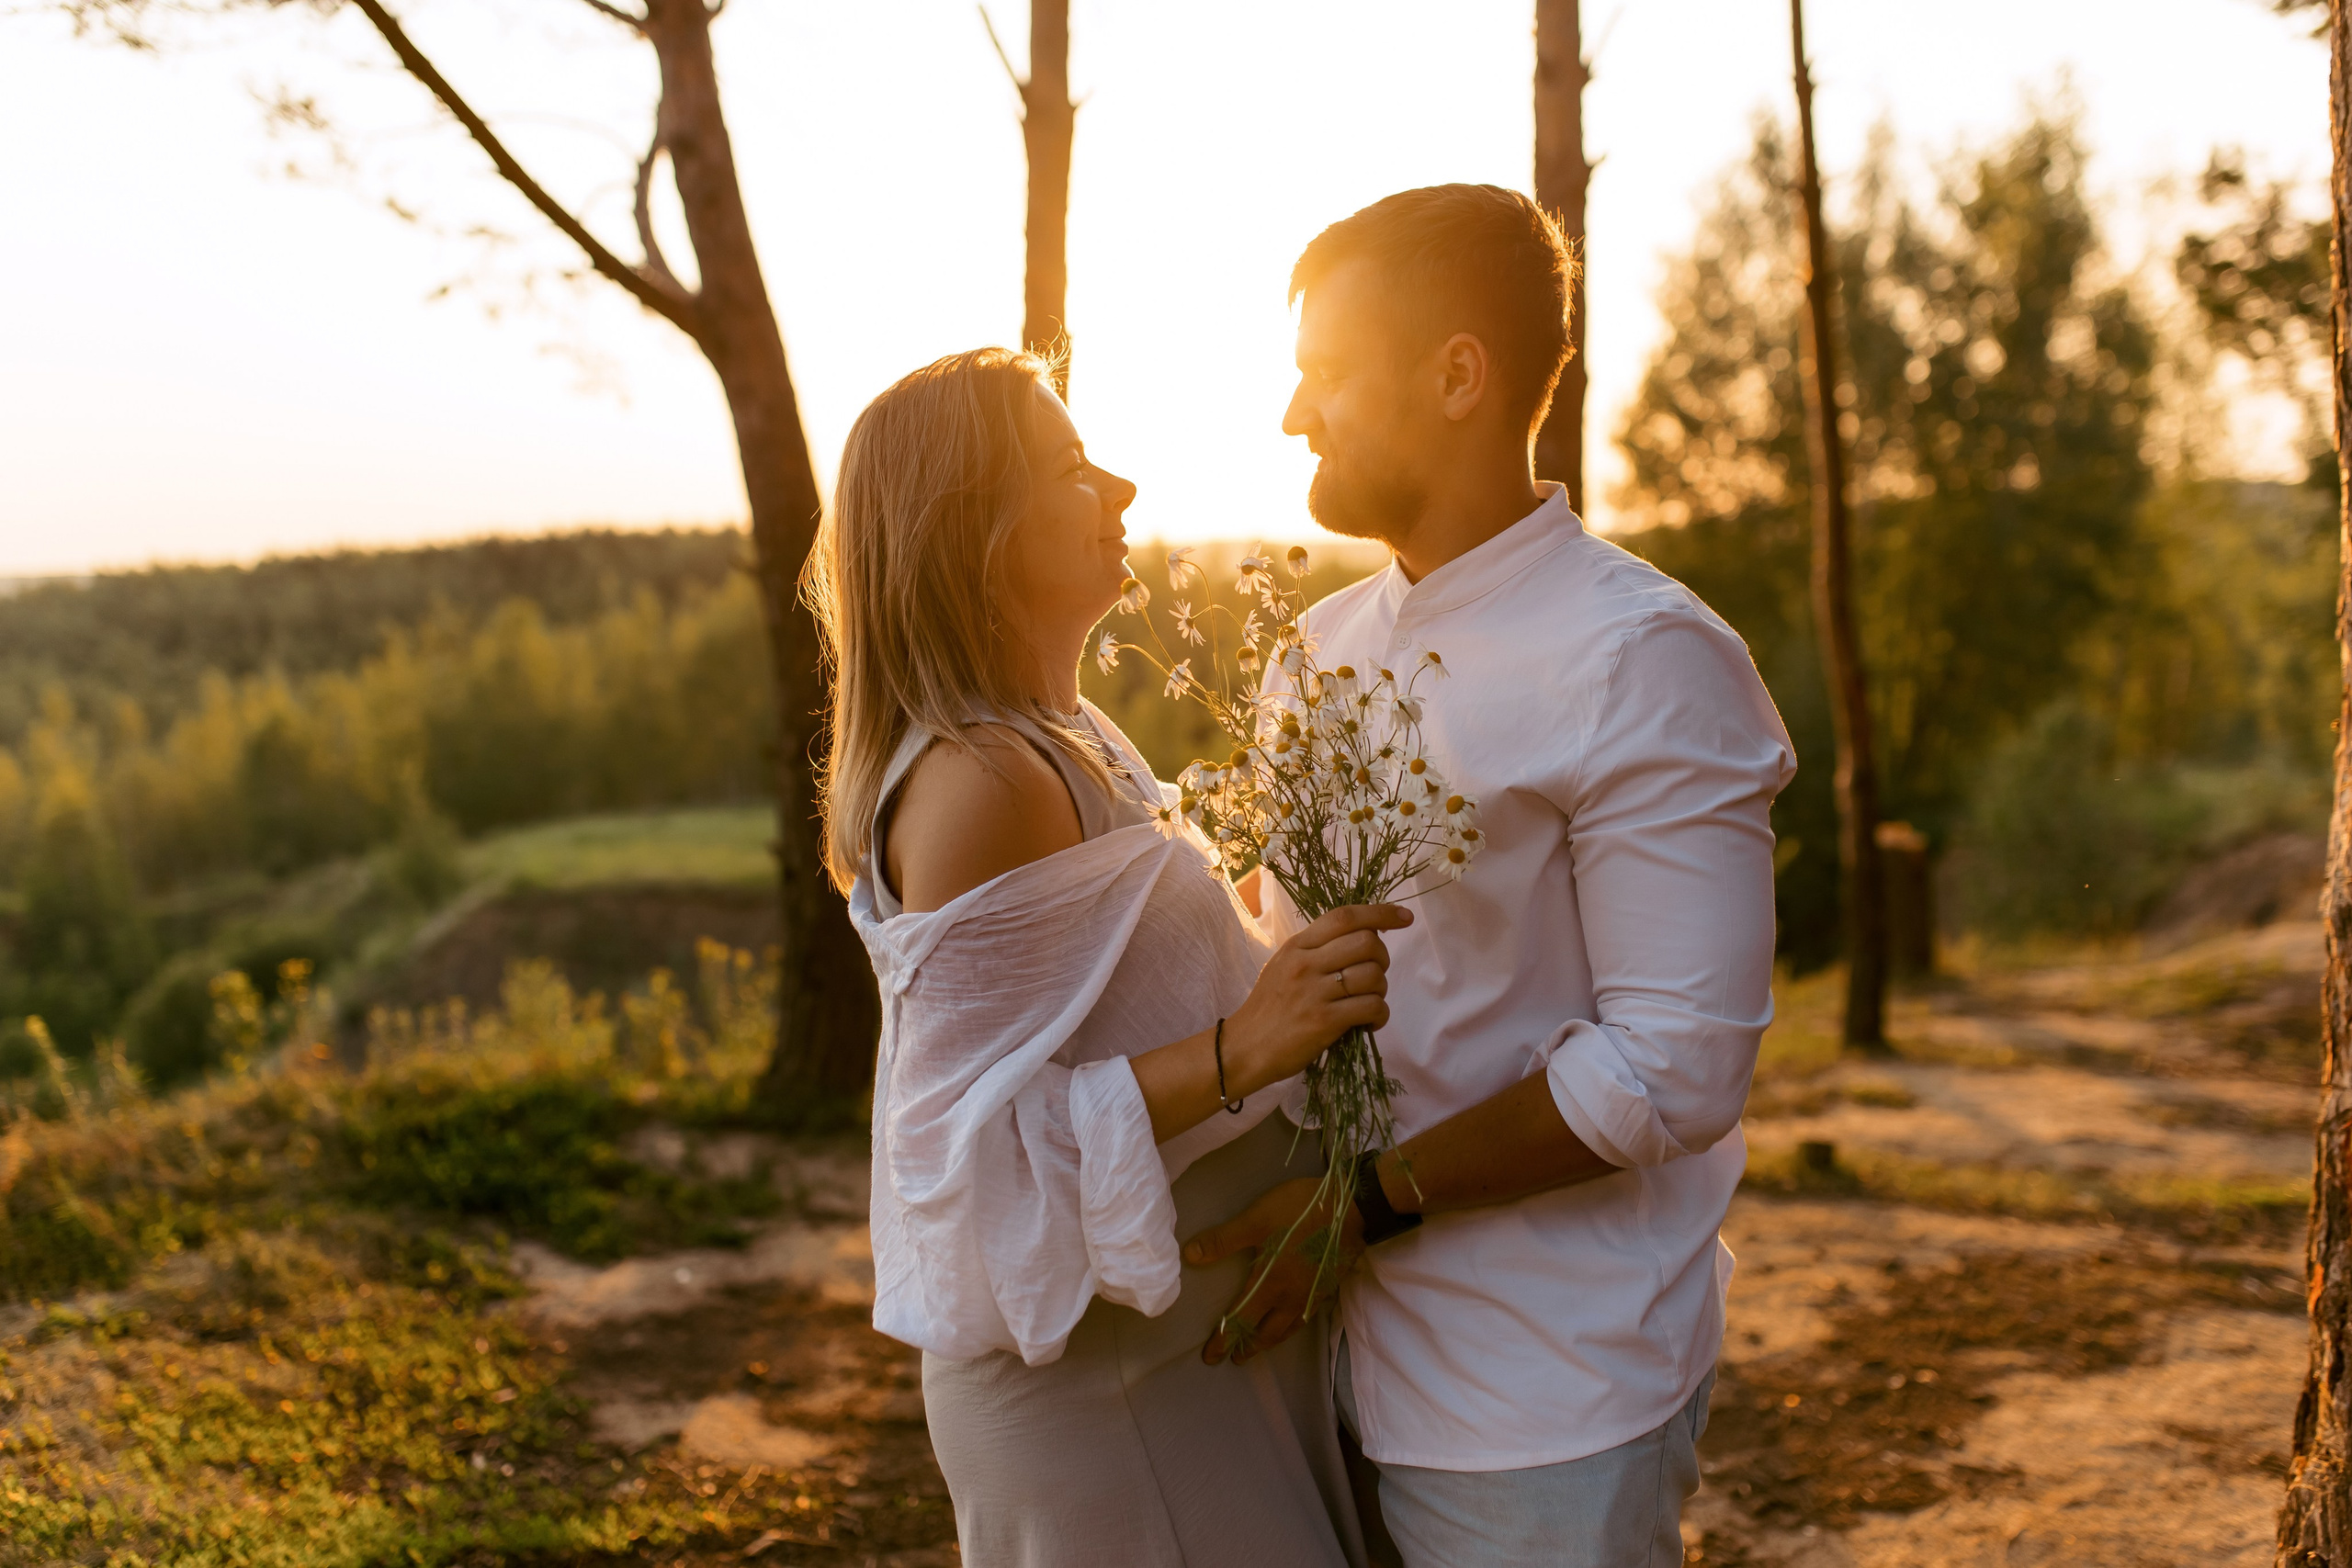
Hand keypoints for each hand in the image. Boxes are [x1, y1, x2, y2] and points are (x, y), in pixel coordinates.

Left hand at [1184, 1176, 1364, 1364]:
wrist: (1352, 1209)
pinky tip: (1294, 1322)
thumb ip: (1223, 1239)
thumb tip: (1190, 1256)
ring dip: (1271, 1341)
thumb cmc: (1300, 1211)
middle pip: (1267, 1332)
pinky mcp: (1327, 1287)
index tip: (1212, 1356)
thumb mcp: (1256, 1219)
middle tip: (1236, 1359)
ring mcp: (1312, 1294)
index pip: (1241, 1320)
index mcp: (1270, 1284)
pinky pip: (1306, 1318)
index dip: (1224, 1339)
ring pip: (1288, 1328)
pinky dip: (1293, 1328)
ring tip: (1261, 1347)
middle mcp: (1291, 1297)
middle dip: (1249, 1347)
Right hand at [1222, 904, 1410, 1096]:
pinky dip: (1380, 1016)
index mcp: (1297, 946)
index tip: (1404, 917)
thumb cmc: (1268, 1009)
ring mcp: (1314, 992)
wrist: (1244, 1049)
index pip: (1344, 916)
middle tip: (1374, 976)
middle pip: (1366, 942)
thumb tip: (1361, 938)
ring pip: (1373, 976)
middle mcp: (1306, 963)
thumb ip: (1316, 951)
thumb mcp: (1284, 966)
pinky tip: (1369, 1023)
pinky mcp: (1324, 1021)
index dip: (1380, 912)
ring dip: (1381, 991)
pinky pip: (1372, 1007)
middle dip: (1383, 958)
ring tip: (1368, 1003)